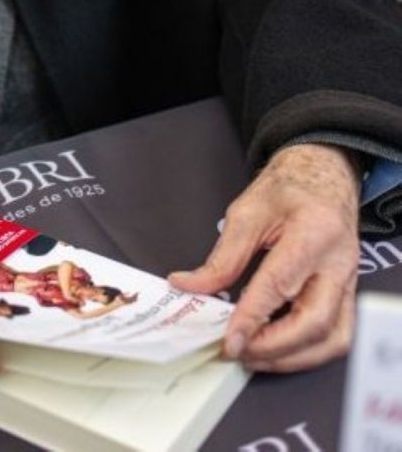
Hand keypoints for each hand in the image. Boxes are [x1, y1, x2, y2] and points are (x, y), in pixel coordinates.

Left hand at [169, 143, 360, 371]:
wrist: (322, 179)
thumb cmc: (287, 190)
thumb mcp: (246, 212)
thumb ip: (222, 256)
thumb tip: (189, 286)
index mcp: (314, 233)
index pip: (280, 286)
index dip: (252, 318)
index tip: (229, 341)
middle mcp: (339, 262)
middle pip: (315, 322)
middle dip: (273, 346)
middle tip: (236, 352)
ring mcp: (347, 282)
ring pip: (332, 338)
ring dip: (290, 357)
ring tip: (251, 357)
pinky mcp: (346, 294)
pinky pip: (334, 335)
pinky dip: (304, 351)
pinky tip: (273, 349)